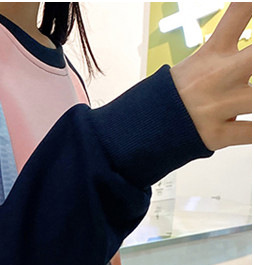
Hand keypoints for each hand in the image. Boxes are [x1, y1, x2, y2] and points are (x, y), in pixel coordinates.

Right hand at [170, 2, 251, 149]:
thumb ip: (227, 46)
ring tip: (252, 99)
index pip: (240, 13)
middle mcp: (218, 77)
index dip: (252, 6)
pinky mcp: (216, 135)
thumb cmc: (173, 97)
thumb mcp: (195, 63)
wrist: (139, 130)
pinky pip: (250, 133)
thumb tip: (247, 31)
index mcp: (212, 54)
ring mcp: (217, 106)